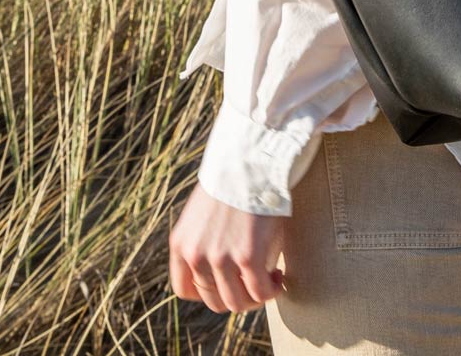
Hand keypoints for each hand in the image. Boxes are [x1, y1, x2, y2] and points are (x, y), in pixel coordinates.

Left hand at [169, 180, 288, 313]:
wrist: (251, 157)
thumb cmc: (234, 179)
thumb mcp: (203, 213)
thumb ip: (204, 241)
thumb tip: (221, 270)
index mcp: (181, 244)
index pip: (186, 290)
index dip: (209, 292)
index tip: (229, 282)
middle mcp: (196, 256)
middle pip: (214, 301)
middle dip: (237, 296)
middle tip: (256, 281)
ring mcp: (220, 258)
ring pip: (237, 302)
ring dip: (256, 297)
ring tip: (271, 279)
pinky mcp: (248, 256)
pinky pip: (260, 292)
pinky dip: (271, 291)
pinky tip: (280, 278)